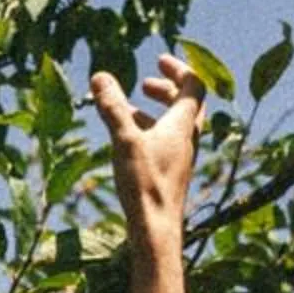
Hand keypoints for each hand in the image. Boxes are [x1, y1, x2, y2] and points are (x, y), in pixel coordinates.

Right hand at [89, 53, 206, 241]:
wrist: (157, 232)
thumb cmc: (145, 185)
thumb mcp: (125, 140)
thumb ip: (112, 107)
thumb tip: (99, 76)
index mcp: (183, 124)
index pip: (193, 85)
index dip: (178, 69)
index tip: (159, 60)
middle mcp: (187, 140)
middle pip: (186, 104)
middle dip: (167, 89)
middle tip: (146, 84)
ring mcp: (181, 159)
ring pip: (174, 126)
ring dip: (156, 113)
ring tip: (131, 110)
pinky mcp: (171, 177)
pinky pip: (166, 146)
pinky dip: (151, 134)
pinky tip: (129, 143)